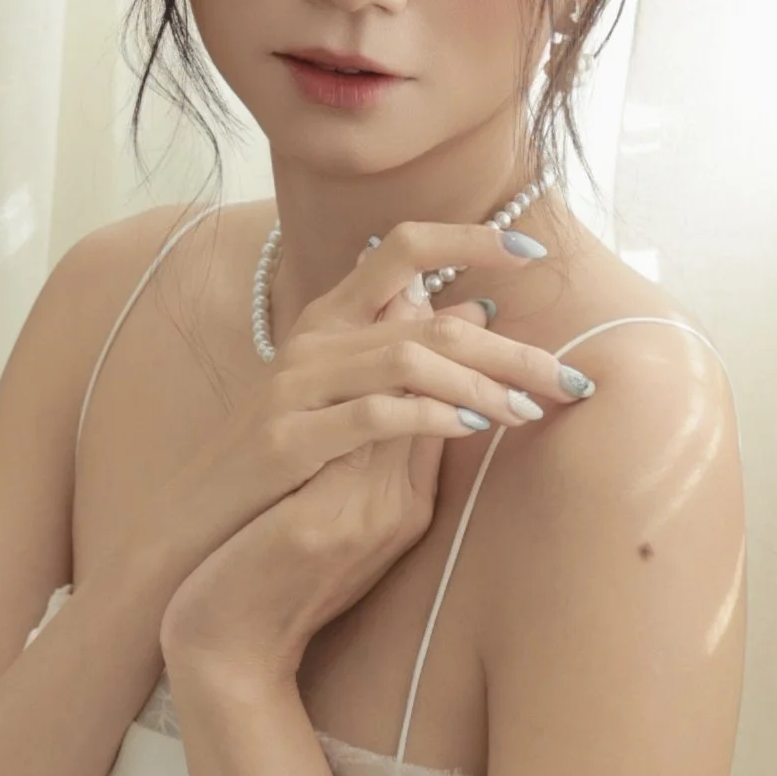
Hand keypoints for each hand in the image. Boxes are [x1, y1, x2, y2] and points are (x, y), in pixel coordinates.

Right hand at [76, 215, 590, 632]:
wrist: (207, 536)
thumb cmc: (288, 470)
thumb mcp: (352, 399)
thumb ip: (405, 352)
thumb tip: (475, 309)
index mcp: (330, 320)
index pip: (403, 248)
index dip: (468, 239)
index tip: (534, 254)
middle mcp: (312, 340)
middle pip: (427, 315)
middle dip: (509, 345)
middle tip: (569, 376)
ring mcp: (296, 387)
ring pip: (406, 356)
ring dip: (479, 382)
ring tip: (526, 412)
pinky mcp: (288, 439)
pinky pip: (371, 413)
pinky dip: (429, 415)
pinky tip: (472, 427)